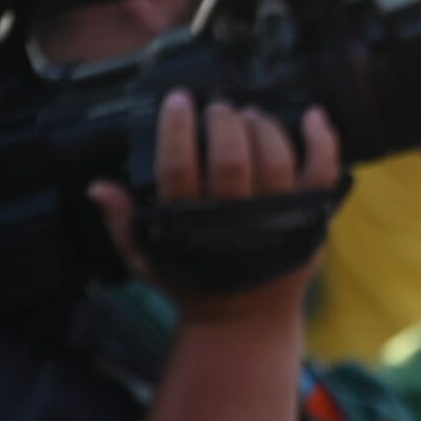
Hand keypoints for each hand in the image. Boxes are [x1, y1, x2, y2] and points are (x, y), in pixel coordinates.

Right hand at [87, 91, 340, 326]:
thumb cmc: (196, 283)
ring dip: (262, 126)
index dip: (177, 129)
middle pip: (232, 158)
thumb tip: (97, 186)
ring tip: (249, 115)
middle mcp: (238, 222)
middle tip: (217, 108)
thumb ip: (123, 223)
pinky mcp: (311, 219)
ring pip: (275, 159)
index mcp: (192, 227)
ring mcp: (280, 220)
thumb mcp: (149, 260)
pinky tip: (312, 115)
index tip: (178, 100)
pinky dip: (323, 142)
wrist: (247, 320)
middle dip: (222, 121)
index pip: (180, 168)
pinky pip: (322, 174)